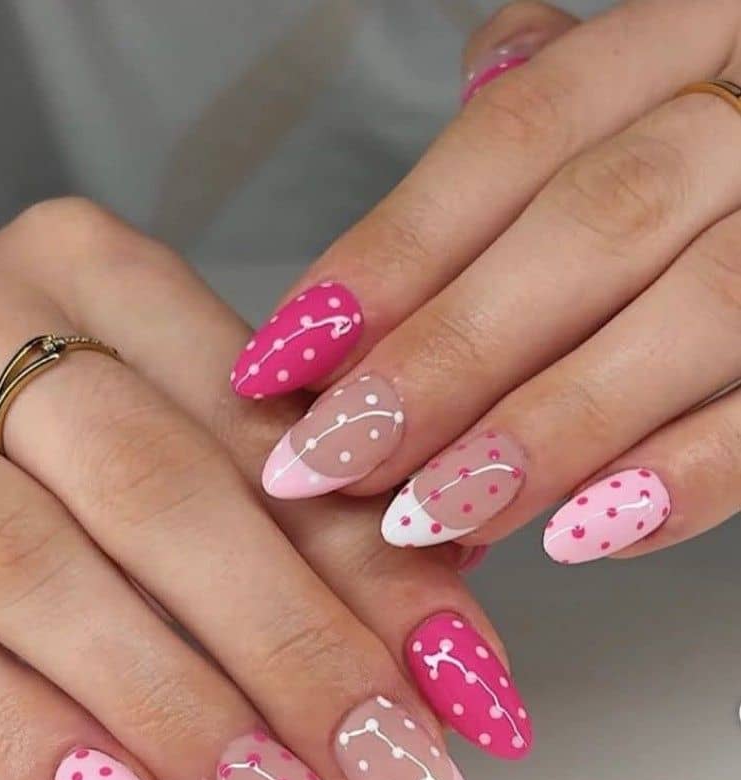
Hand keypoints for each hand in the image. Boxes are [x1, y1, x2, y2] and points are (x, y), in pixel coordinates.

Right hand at [0, 199, 531, 779]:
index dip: (371, 560)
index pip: (259, 427)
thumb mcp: (157, 401)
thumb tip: (434, 593)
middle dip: (295, 648)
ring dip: (182, 711)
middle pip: (161, 492)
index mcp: (97, 274)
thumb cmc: (38, 400)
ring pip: (38, 570)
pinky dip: (31, 738)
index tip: (464, 678)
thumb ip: (277, 480)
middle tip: (401, 771)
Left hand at [241, 0, 740, 563]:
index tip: (282, 363)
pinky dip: (680, 481)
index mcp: (680, 43)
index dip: (385, 259)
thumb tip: (349, 295)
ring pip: (693, 314)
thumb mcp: (607, 120)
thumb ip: (502, 168)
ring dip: (543, 431)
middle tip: (334, 460)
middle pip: (593, 227)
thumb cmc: (682, 172)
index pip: (512, 140)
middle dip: (447, 359)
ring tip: (428, 515)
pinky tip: (574, 536)